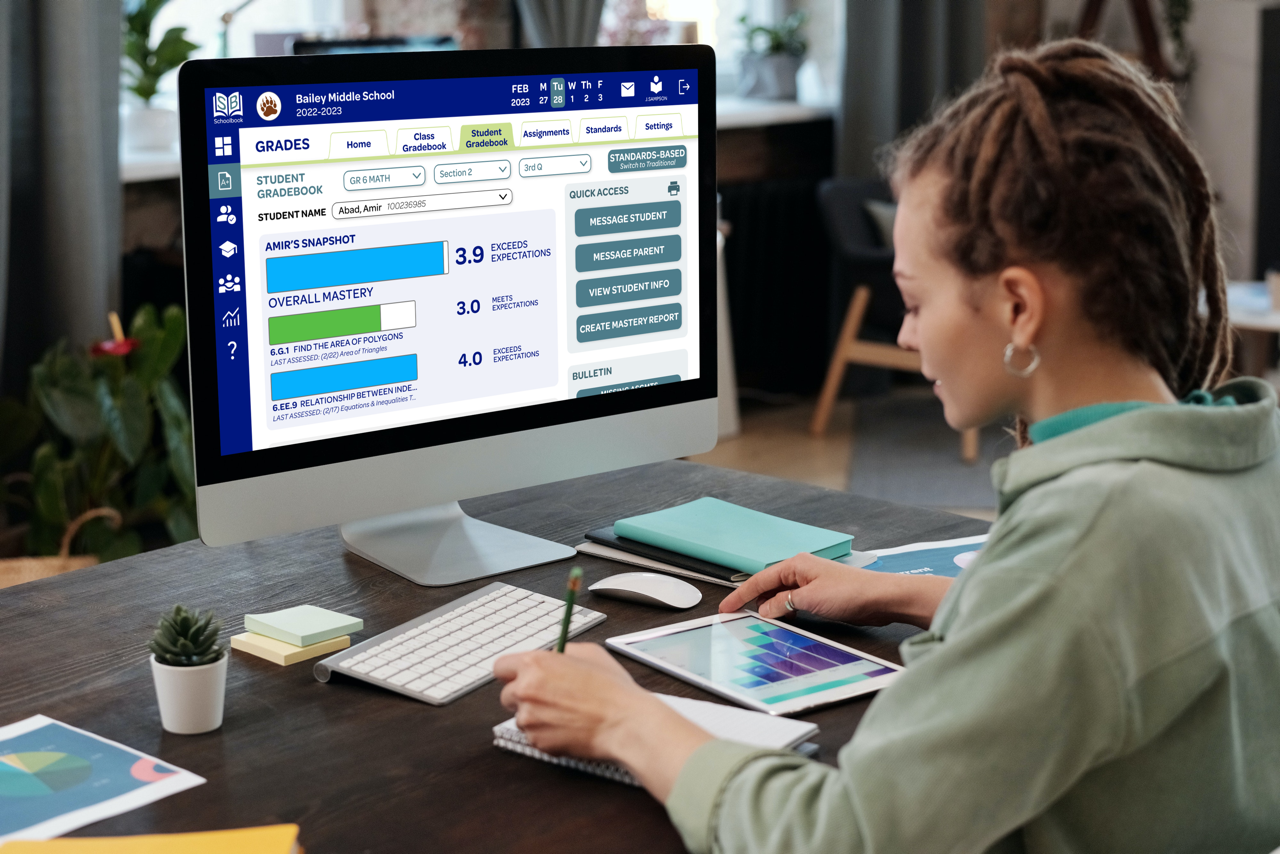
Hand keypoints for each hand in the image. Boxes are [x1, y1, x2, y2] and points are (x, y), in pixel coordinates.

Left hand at [494, 643, 712, 800]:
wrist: (625, 723)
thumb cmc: (612, 690)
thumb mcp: (590, 653)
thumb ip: (563, 652)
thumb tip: (553, 656)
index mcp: (535, 664)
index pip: (501, 667)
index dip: (512, 672)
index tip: (520, 676)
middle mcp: (526, 690)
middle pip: (506, 695)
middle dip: (523, 696)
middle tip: (547, 697)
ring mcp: (529, 719)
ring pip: (520, 717)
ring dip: (535, 716)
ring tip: (565, 713)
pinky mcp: (537, 742)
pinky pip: (533, 736)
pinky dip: (546, 733)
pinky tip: (568, 727)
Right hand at [718, 552, 950, 628]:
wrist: (882, 598)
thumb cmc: (851, 592)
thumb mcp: (809, 600)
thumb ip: (783, 604)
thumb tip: (765, 610)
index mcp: (796, 565)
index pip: (760, 579)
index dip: (740, 594)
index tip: (726, 608)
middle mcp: (801, 571)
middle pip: (769, 587)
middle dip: (754, 602)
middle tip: (738, 619)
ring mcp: (811, 584)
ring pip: (781, 596)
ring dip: (771, 610)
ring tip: (759, 624)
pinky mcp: (821, 596)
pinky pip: (794, 604)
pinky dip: (785, 613)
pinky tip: (783, 623)